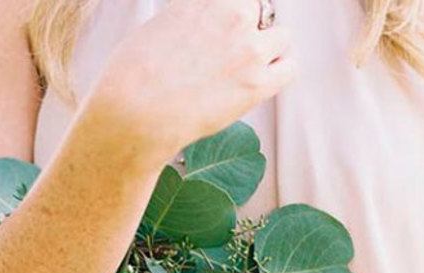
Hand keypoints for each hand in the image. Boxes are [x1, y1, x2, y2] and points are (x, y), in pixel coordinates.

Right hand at [86, 0, 294, 166]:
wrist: (136, 112)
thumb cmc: (133, 76)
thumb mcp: (158, 27)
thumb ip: (187, 20)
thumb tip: (195, 30)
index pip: (238, 0)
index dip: (232, 14)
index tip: (225, 30)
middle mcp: (232, 12)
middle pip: (260, 10)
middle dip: (249, 30)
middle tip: (230, 54)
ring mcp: (249, 48)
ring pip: (281, 37)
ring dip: (269, 50)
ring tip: (247, 70)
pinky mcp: (257, 83)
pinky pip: (290, 68)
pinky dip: (279, 73)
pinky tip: (262, 83)